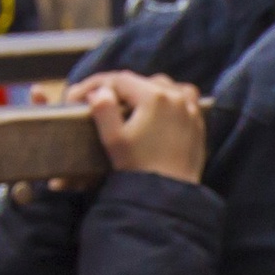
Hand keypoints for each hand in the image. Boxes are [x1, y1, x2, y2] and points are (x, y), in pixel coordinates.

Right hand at [68, 71, 206, 186]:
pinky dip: (170, 98)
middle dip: (117, 88)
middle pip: (141, 81)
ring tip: (127, 102)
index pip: (119, 80)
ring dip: (144, 89)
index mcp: (153, 97)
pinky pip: (185, 99)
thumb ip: (104, 110)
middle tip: (98, 99)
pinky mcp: (198, 123)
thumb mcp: (114, 139)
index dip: (95, 85)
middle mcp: (175, 97)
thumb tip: (100, 92)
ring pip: (164, 86)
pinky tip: (160, 107)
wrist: (170, 195)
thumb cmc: (139, 168)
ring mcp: (190, 109)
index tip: (77, 97)